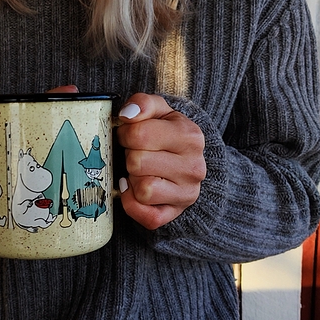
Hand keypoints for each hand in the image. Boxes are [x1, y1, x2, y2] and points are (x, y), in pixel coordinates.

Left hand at [116, 93, 205, 229]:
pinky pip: (146, 216)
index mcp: (190, 136)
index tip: (130, 135)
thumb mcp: (160, 111)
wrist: (188, 163)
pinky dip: (133, 204)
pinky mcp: (175, 214)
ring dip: (132, 179)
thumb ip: (143, 103)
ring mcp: (187, 194)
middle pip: (137, 162)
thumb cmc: (167, 135)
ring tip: (139, 170)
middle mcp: (193, 167)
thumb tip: (127, 114)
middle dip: (129, 156)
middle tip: (135, 153)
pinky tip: (134, 190)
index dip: (125, 133)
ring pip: (142, 189)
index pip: (139, 134)